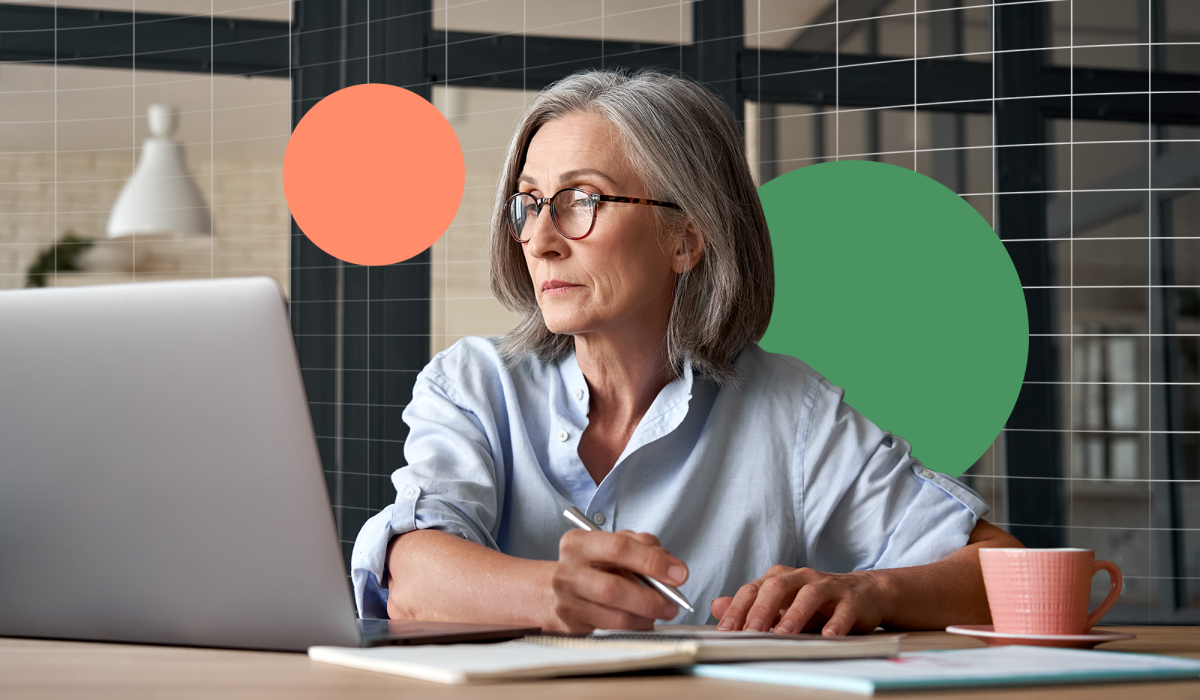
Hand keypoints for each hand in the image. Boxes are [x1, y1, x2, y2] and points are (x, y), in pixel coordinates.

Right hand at [550, 529, 688, 633]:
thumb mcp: (614, 544)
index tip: (679, 573)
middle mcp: (568, 571)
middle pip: (613, 588)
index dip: (653, 561)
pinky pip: (612, 630)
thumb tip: (671, 568)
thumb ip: (643, 547)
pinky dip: (635, 626)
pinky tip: (644, 620)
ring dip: (645, 616)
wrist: (558, 588)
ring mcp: (567, 601)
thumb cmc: (594, 564)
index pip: (619, 548)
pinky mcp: (572, 625)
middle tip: (672, 603)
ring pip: (614, 616)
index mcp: (579, 543)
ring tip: (662, 612)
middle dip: (650, 598)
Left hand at [711, 565, 889, 635]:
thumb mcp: (781, 603)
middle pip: (777, 588)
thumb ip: (750, 606)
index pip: (753, 590)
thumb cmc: (817, 602)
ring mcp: (828, 586)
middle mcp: (801, 577)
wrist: (864, 594)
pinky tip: (828, 636)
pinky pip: (843, 610)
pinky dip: (835, 623)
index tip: (725, 630)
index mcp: (780, 578)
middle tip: (749, 632)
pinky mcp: (851, 599)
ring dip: (794, 615)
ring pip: (809, 595)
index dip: (737, 609)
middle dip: (761, 611)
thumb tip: (716, 607)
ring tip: (783, 634)